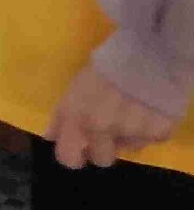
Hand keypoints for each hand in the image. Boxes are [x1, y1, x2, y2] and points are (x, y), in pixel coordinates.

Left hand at [48, 64, 175, 170]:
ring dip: (128, 135)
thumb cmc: (106, 65)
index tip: (80, 150)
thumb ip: (62, 115)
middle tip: (109, 128)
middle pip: (102, 159)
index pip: (68, 158)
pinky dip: (150, 129)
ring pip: (128, 148)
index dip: (73, 156)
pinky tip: (149, 109)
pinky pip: (151, 140)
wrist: (148, 50)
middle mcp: (102, 129)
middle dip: (104, 147)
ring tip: (132, 110)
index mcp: (78, 117)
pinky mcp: (159, 132)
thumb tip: (50, 137)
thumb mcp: (76, 86)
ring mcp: (132, 133)